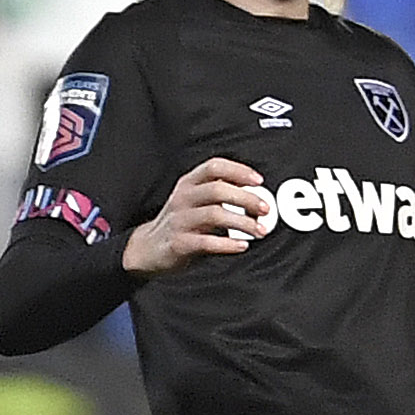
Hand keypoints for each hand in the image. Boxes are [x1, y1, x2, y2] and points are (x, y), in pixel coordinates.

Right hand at [122, 158, 271, 275]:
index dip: (238, 171)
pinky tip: (242, 246)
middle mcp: (183, 197)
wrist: (148, 248)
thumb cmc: (181, 223)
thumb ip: (221, 196)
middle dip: (245, 198)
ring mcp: (179, 220)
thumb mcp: (196, 202)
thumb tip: (258, 199)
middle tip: (265, 209)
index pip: (214, 167)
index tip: (259, 181)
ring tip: (260, 231)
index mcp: (189, 183)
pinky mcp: (178, 242)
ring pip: (214, 214)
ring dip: (242, 222)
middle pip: (217, 189)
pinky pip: (205, 242)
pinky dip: (227, 244)